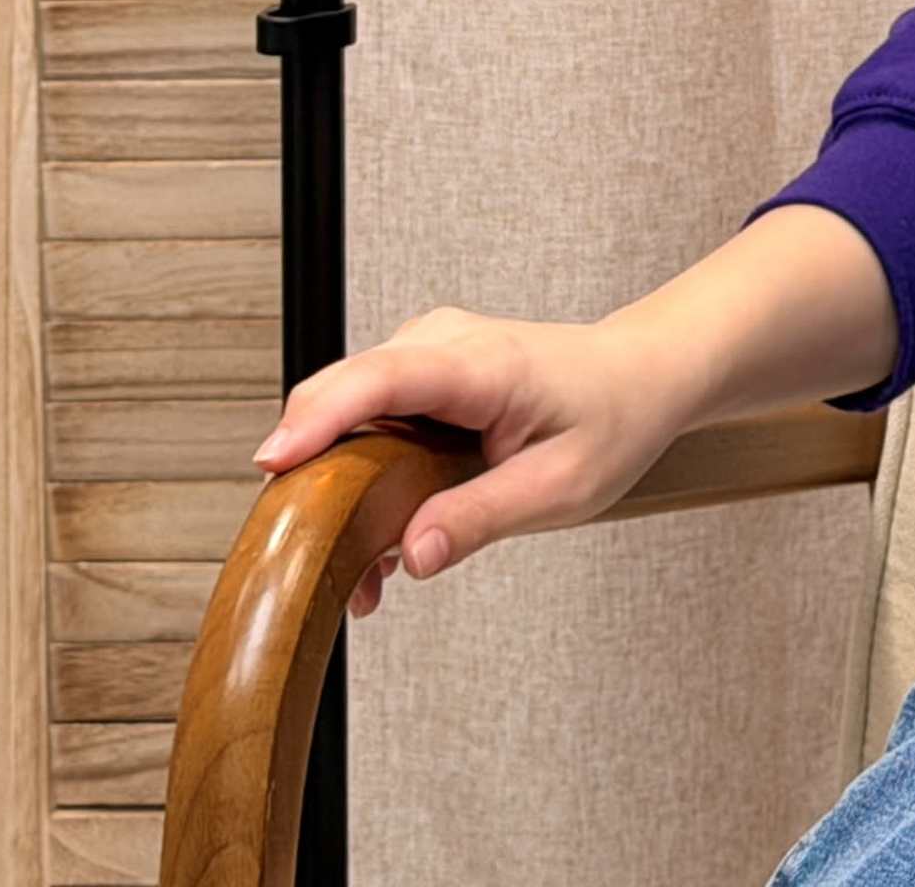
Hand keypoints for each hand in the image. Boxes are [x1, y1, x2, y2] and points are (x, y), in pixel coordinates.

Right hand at [253, 304, 697, 618]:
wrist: (640, 375)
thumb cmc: (612, 419)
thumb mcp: (562, 488)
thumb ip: (483, 517)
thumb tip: (414, 554)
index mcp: (484, 365)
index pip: (384, 378)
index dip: (321, 418)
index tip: (274, 463)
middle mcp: (443, 342)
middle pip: (342, 393)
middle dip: (315, 475)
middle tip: (324, 563)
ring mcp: (426, 350)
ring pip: (345, 408)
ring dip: (335, 482)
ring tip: (367, 572)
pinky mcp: (419, 371)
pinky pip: (365, 413)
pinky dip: (356, 469)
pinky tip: (382, 537)